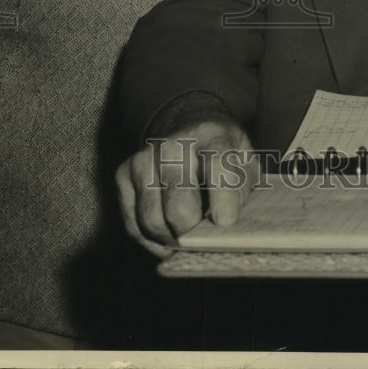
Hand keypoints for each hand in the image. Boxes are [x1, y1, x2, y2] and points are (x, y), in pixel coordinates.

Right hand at [116, 119, 257, 257]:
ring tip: (186, 239)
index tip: (225, 221)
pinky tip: (168, 238)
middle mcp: (172, 145)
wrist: (186, 127)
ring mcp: (143, 159)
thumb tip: (226, 224)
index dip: (222, 196)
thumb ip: (242, 188)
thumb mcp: (244, 160)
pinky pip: (133, 226)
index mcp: (210, 136)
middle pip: (178, 205)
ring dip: (171, 240)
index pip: (216, 164)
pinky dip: (152, 242)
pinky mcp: (122, 175)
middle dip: (193, 232)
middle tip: (203, 239)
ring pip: (152, 221)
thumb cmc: (221, 152)